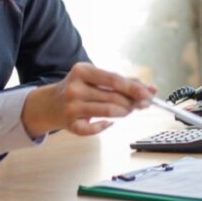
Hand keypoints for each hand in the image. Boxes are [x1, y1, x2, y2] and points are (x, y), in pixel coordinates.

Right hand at [21, 62, 155, 137]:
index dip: (134, 88)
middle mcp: (74, 88)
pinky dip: (105, 126)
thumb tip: (151, 89)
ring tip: (127, 111)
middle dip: (131, 102)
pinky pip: (92, 130)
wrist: (50, 104)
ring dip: (123, 113)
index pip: (113, 79)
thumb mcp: (96, 78)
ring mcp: (71, 107)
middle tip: (141, 105)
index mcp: (82, 70)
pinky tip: (109, 122)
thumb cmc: (80, 89)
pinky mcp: (69, 124)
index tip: (148, 94)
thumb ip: (123, 82)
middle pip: (112, 96)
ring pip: (106, 111)